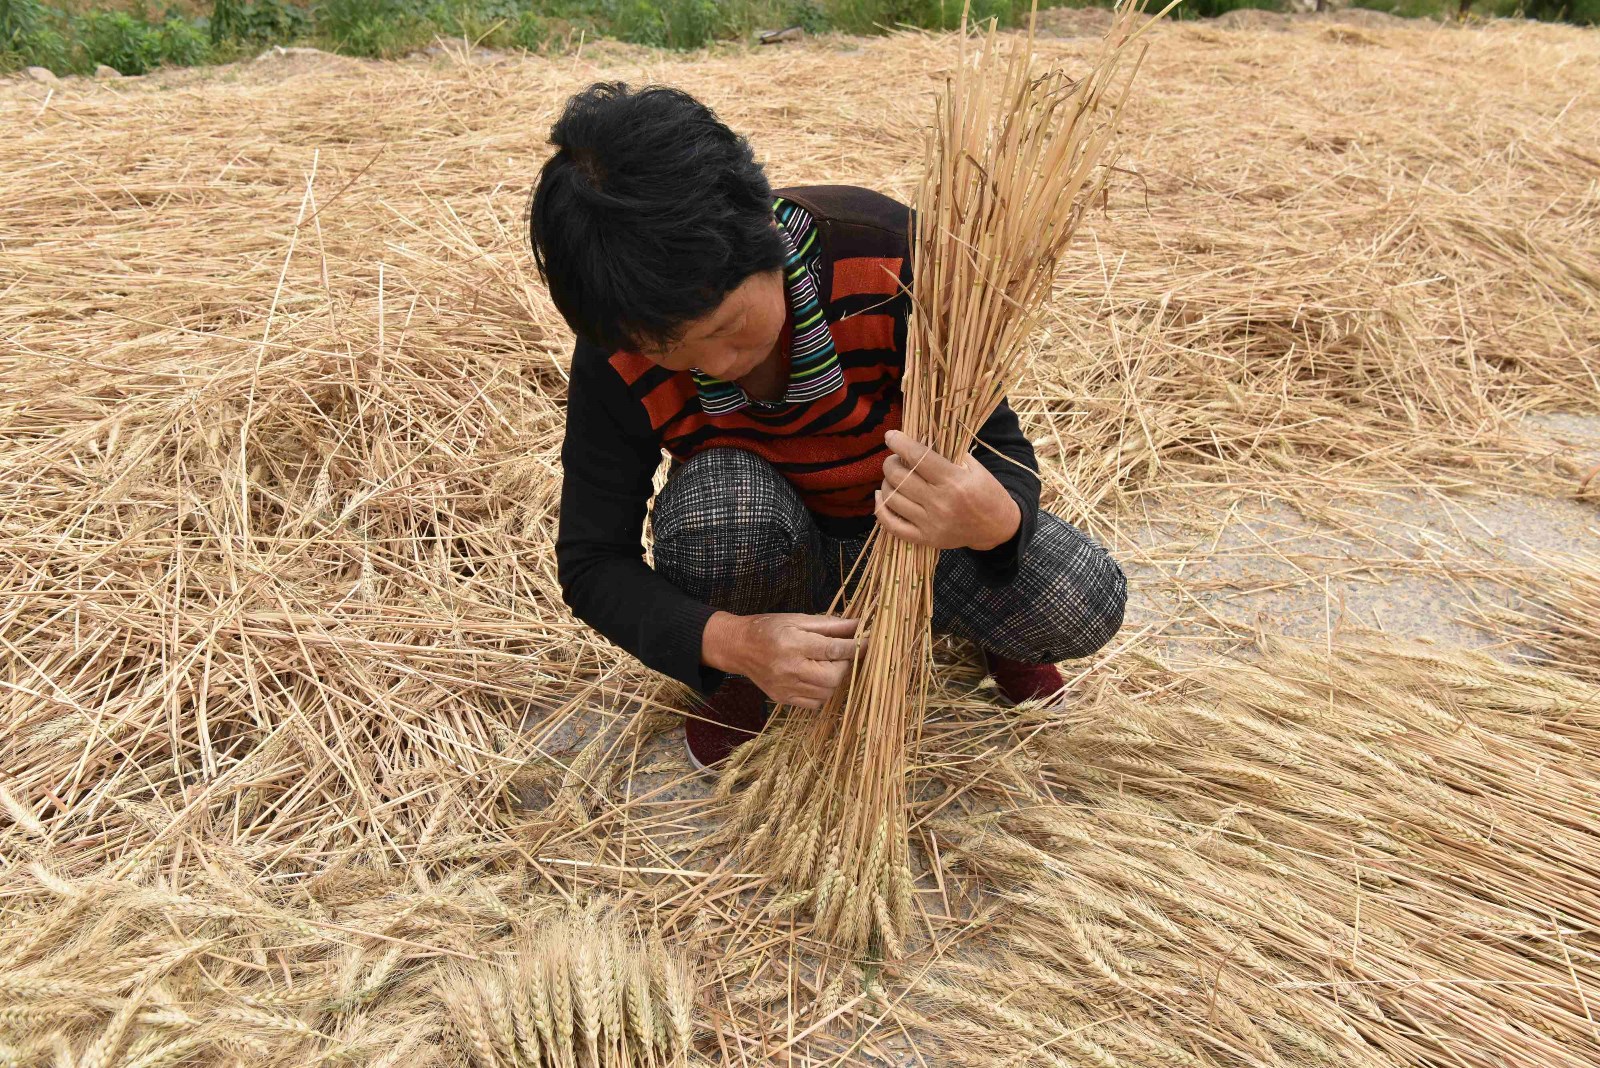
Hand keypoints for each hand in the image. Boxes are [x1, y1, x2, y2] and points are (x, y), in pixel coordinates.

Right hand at [701, 611, 860, 708]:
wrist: (738, 647)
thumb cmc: (769, 628)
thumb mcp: (798, 619)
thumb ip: (830, 625)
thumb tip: (859, 624)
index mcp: (794, 644)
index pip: (834, 649)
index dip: (856, 647)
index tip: (870, 642)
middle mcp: (790, 669)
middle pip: (834, 676)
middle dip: (844, 665)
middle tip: (840, 654)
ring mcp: (786, 687)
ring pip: (827, 692)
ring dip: (834, 679)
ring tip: (826, 664)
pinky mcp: (783, 699)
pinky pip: (814, 703)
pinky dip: (822, 692)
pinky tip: (815, 677)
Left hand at [874, 429, 1021, 550]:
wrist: (998, 528)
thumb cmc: (986, 492)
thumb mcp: (974, 468)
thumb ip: (948, 453)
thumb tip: (918, 438)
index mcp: (954, 481)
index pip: (917, 456)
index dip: (899, 443)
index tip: (891, 436)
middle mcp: (939, 503)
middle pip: (899, 477)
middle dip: (890, 463)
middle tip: (895, 459)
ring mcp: (931, 523)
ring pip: (892, 498)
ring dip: (887, 482)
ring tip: (894, 476)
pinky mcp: (925, 539)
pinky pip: (892, 525)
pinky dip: (881, 508)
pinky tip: (883, 495)